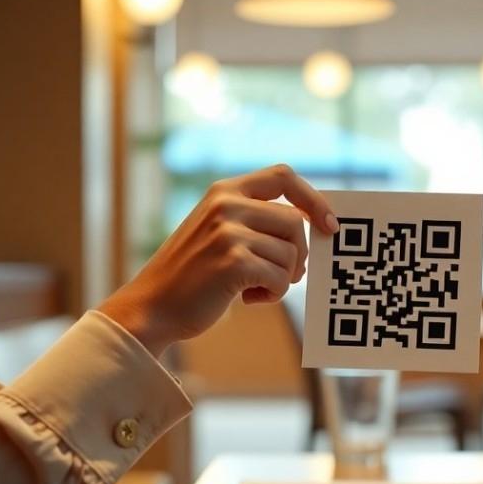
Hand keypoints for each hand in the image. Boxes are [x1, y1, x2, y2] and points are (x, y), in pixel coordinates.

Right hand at [98, 164, 338, 355]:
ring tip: (253, 287)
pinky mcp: (233, 261)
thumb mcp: (220, 231)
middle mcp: (226, 204)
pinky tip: (247, 299)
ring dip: (282, 279)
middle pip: (295, 223)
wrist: (153, 306)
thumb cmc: (194, 275)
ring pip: (291, 254)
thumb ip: (257, 221)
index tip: (329, 225)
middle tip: (281, 276)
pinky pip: (281, 278)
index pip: (284, 177)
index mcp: (224, 191)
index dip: (313, 199)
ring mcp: (228, 231)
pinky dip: (273, 294)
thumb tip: (314, 226)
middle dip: (298, 255)